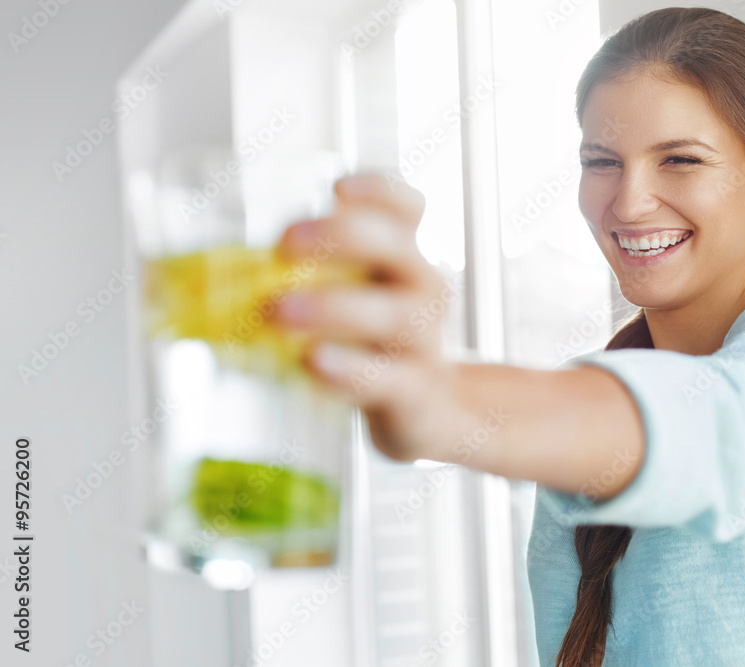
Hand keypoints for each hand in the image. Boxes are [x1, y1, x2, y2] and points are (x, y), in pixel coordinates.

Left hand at [271, 173, 460, 462]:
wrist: (427, 412)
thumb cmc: (370, 347)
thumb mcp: (341, 303)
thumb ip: (280, 285)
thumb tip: (163, 284)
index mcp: (400, 259)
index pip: (407, 208)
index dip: (379, 190)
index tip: (335, 188)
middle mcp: (421, 292)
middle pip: (401, 248)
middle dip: (343, 237)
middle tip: (284, 244)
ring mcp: (423, 344)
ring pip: (399, 316)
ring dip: (338, 307)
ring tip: (281, 312)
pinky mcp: (414, 395)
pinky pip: (389, 378)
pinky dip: (352, 369)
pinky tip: (316, 362)